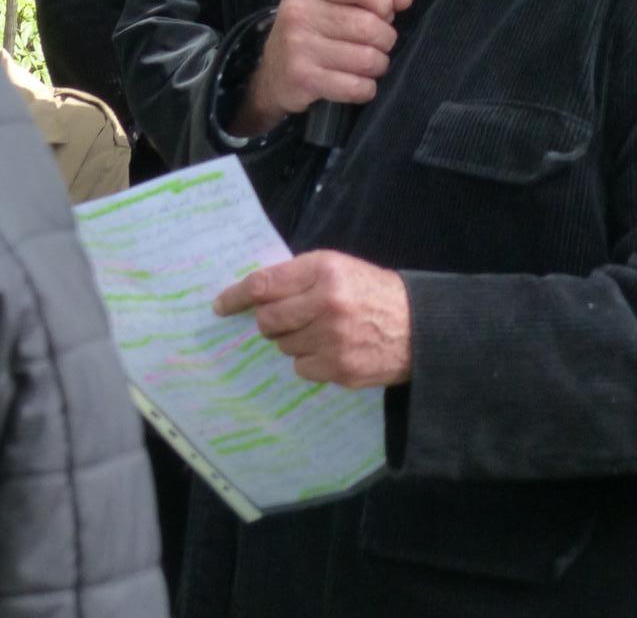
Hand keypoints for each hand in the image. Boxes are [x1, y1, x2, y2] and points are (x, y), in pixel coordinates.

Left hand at [215, 250, 411, 386]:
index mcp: (324, 270)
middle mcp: (326, 303)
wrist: (416, 325)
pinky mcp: (338, 368)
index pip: (265, 283)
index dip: (236, 296)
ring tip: (320, 331)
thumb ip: (300, 276)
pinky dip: (309, 360)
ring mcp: (332, 339)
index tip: (220, 305)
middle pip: (267, 320)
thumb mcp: (339, 267)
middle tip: (285, 319)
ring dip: (293, 340)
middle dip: (270, 321)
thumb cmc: (370, 290)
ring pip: (282, 346)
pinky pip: (300, 368)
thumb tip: (254, 293)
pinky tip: (330, 349)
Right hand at [233, 0, 412, 135]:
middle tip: (378, 42)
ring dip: (378, 64)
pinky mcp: (302, 79)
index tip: (383, 12)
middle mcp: (299, 11)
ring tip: (369, 62)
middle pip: (369, 25)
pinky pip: (356, 86)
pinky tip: (358, 82)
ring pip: (367, 58)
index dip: (383, 0)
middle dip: (385, 38)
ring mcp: (298, 46)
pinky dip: (366, 88)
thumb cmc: (315, 28)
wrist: (273, 72)